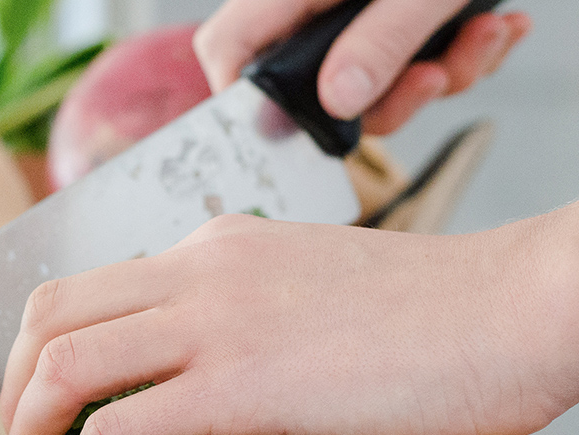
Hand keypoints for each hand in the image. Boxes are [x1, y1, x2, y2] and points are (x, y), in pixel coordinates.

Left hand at [0, 206, 578, 434]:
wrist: (511, 310)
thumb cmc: (426, 316)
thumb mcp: (303, 288)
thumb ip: (234, 315)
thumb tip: (183, 381)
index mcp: (211, 247)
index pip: (85, 286)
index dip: (37, 350)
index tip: (38, 404)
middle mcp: (197, 270)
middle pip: (48, 314)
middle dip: (10, 387)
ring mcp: (216, 322)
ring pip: (66, 362)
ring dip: (28, 427)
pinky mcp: (243, 384)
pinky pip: (124, 423)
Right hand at [193, 0, 531, 133]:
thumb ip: (381, 40)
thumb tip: (339, 103)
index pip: (230, 48)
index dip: (245, 101)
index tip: (293, 131)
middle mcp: (313, 5)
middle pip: (317, 86)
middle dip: (393, 97)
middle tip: (435, 76)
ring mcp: (354, 12)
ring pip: (376, 81)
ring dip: (444, 72)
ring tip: (485, 33)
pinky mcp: (392, 16)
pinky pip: (414, 60)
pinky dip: (460, 52)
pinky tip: (495, 26)